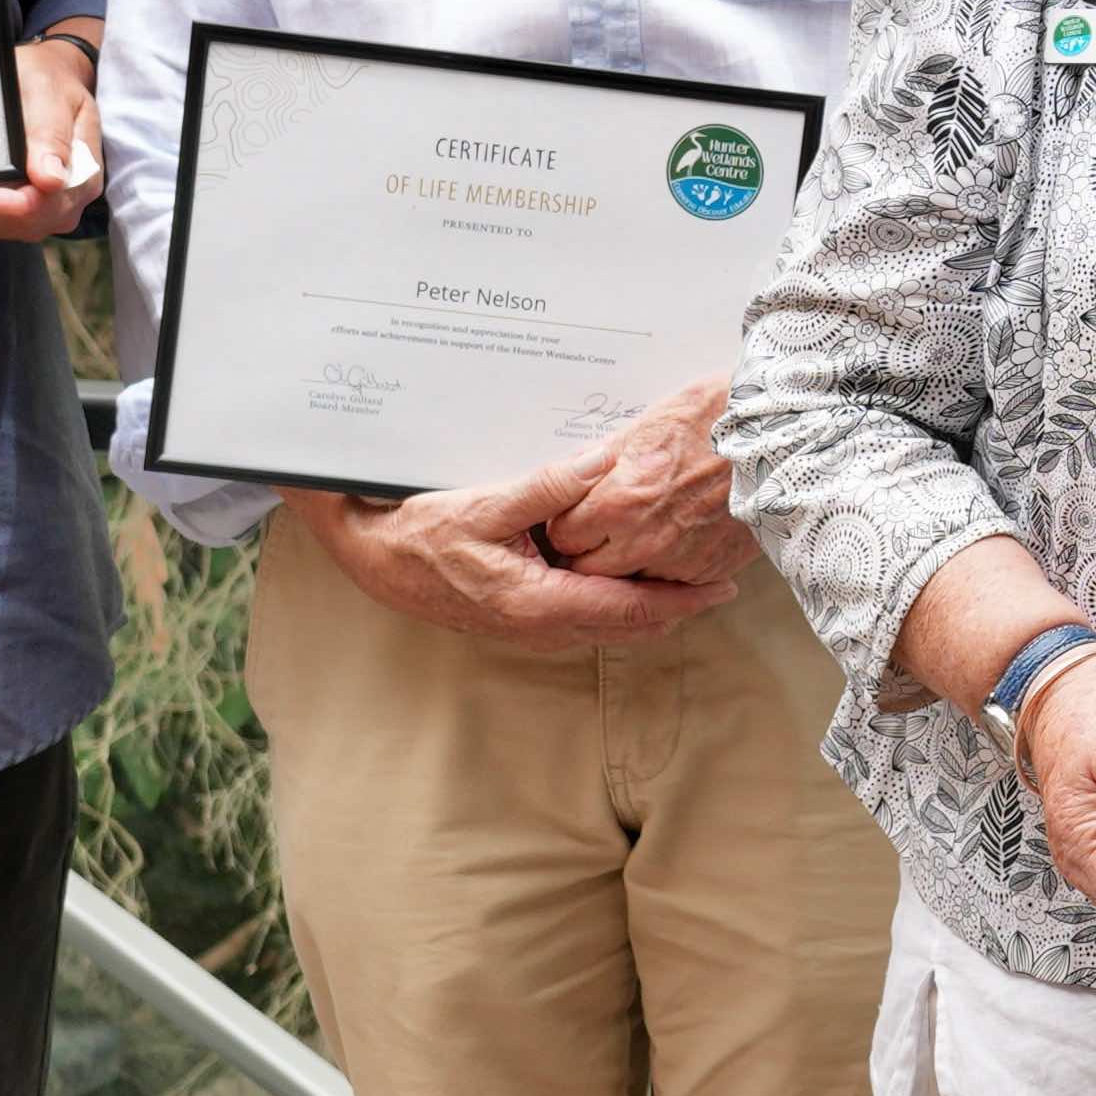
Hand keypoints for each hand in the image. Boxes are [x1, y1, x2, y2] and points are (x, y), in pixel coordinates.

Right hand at [287, 474, 728, 651]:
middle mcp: (542, 627)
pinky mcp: (525, 620)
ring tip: (691, 579)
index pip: (629, 610)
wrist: (374, 560)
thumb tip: (604, 465)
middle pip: (629, 626)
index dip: (681, 600)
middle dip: (677, 606)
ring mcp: (532, 629)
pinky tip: (633, 577)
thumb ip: (548, 487)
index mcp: (540, 603)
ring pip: (610, 627)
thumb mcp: (485, 502)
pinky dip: (620, 605)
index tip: (722, 587)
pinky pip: (587, 619)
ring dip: (650, 608)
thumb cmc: (423, 533)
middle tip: (722, 581)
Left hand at [543, 374, 757, 589]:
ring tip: (643, 535)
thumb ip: (602, 460)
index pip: (563, 535)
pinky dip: (668, 570)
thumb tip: (572, 474)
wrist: (781, 438)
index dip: (568, 523)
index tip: (578, 515)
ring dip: (628, 567)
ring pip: (629, 584)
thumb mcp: (648, 425)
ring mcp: (678, 563)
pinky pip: (671, 584)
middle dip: (590, 552)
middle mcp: (643, 542)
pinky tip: (678, 540)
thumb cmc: (717, 421)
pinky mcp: (708, 573)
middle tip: (600, 532)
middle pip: (589, 570)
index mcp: (618, 503)